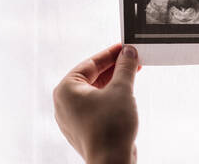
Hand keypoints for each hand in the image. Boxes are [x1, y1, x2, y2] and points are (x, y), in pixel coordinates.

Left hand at [53, 44, 138, 163]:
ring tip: (132, 72)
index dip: (110, 53)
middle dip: (114, 68)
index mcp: (66, 90)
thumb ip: (124, 67)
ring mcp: (74, 116)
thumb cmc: (110, 128)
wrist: (112, 162)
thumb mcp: (121, 89)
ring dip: (114, 81)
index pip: (90, 63)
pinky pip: (97, 104)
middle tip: (131, 58)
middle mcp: (65, 102)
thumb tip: (128, 52)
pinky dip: (110, 95)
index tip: (124, 47)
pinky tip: (125, 91)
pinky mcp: (84, 126)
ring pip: (96, 91)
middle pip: (92, 76)